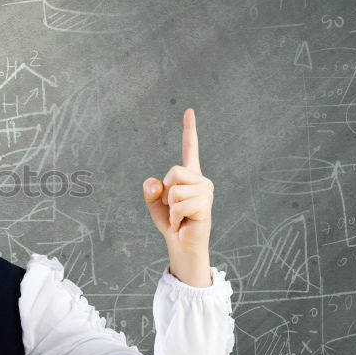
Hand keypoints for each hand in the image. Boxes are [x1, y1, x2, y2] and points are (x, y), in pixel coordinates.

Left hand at [142, 108, 213, 287]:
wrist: (182, 244)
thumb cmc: (170, 222)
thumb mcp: (154, 203)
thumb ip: (150, 190)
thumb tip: (155, 183)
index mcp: (189, 175)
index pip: (190, 148)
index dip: (189, 129)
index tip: (189, 110)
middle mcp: (201, 180)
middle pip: (173, 172)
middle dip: (166, 192)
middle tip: (174, 208)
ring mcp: (205, 192)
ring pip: (174, 190)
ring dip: (170, 208)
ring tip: (180, 217)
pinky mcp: (205, 205)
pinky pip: (179, 205)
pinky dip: (175, 217)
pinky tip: (184, 223)